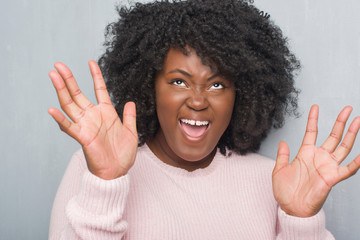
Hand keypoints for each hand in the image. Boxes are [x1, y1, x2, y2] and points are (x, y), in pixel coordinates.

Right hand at [48, 61, 137, 179]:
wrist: (117, 172)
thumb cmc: (123, 154)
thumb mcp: (131, 131)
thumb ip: (130, 116)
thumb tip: (131, 101)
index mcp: (106, 112)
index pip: (99, 89)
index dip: (96, 75)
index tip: (91, 62)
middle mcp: (93, 116)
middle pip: (78, 93)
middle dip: (68, 79)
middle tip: (59, 65)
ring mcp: (86, 126)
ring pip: (70, 105)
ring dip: (61, 90)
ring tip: (53, 75)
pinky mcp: (83, 138)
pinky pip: (69, 127)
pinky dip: (60, 119)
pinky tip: (52, 109)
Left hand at [272, 105, 359, 216]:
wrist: (290, 207)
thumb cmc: (284, 190)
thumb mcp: (279, 170)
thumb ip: (282, 155)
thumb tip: (282, 141)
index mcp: (305, 153)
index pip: (311, 132)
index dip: (313, 119)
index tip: (315, 106)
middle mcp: (319, 157)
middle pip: (333, 136)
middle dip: (341, 122)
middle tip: (348, 108)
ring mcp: (327, 166)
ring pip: (343, 147)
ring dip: (351, 134)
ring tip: (358, 120)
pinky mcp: (332, 178)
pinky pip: (348, 169)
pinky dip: (357, 162)